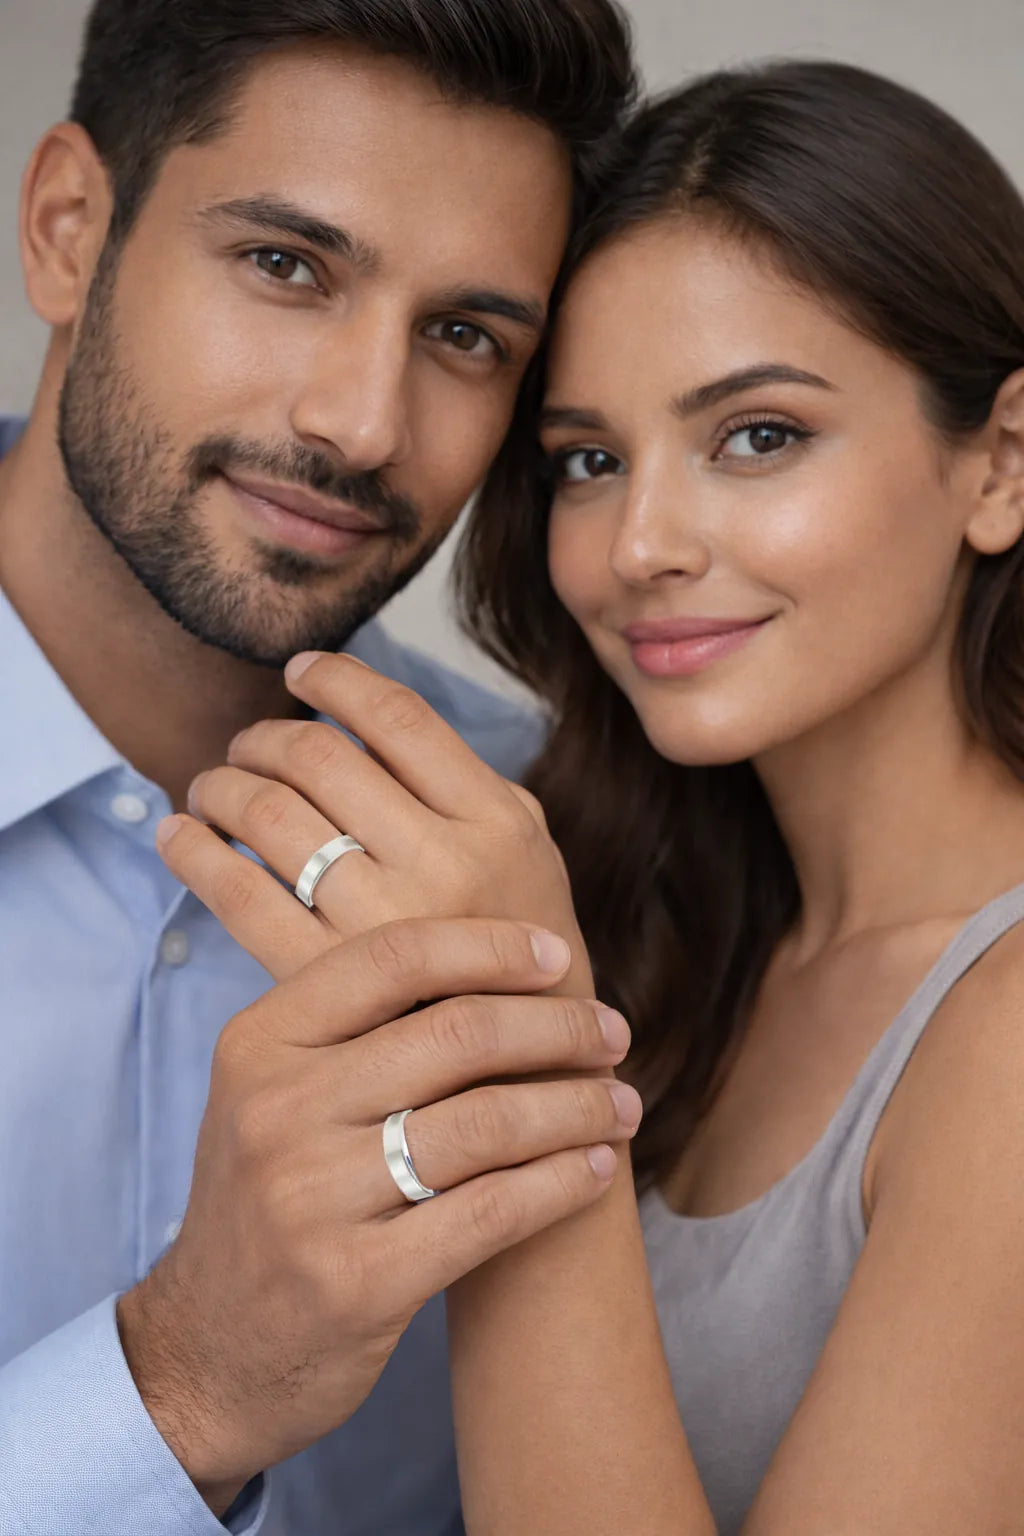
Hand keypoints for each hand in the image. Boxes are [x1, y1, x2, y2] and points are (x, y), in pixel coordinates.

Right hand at [117, 917, 638, 1510]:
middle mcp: (278, 1110)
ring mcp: (312, 1199)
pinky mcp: (358, 1282)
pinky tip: (594, 1168)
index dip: (489, 946)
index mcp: (259, 1043)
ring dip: (576, 1107)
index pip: (392, 957)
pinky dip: (560, 1183)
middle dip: (557, 1028)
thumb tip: (500, 964)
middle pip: (456, 1033)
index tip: (557, 957)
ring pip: (487, 1121)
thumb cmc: (269, 1202)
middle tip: (610, 1034)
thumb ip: (357, 1032)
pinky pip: (493, 1210)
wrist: (206, 1354)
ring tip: (620, 1104)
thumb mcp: (274, 1096)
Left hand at [156, 653, 590, 992]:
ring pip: (271, 815)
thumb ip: (469, 786)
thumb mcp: (530, 853)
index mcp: (496, 822)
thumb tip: (369, 720)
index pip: (398, 718)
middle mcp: (443, 863)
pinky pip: (238, 895)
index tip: (302, 671)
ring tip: (211, 790)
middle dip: (265, 738)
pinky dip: (195, 853)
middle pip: (320, 758)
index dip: (337, 681)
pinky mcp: (327, 979)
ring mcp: (383, 924)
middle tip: (246, 746)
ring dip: (223, 787)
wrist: (535, 1084)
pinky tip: (180, 836)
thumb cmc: (524, 957)